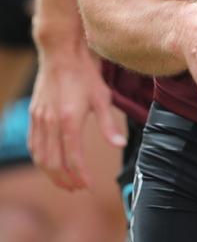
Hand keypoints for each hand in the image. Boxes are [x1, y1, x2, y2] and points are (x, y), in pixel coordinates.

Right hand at [29, 44, 125, 190]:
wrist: (61, 53)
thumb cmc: (85, 73)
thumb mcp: (102, 97)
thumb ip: (108, 124)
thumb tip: (119, 145)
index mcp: (69, 120)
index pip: (73, 158)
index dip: (81, 176)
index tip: (90, 186)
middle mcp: (51, 123)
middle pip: (53, 163)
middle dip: (65, 180)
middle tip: (78, 188)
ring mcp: (39, 119)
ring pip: (40, 156)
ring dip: (51, 173)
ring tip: (65, 181)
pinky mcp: (34, 114)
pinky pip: (33, 144)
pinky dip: (40, 158)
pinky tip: (49, 163)